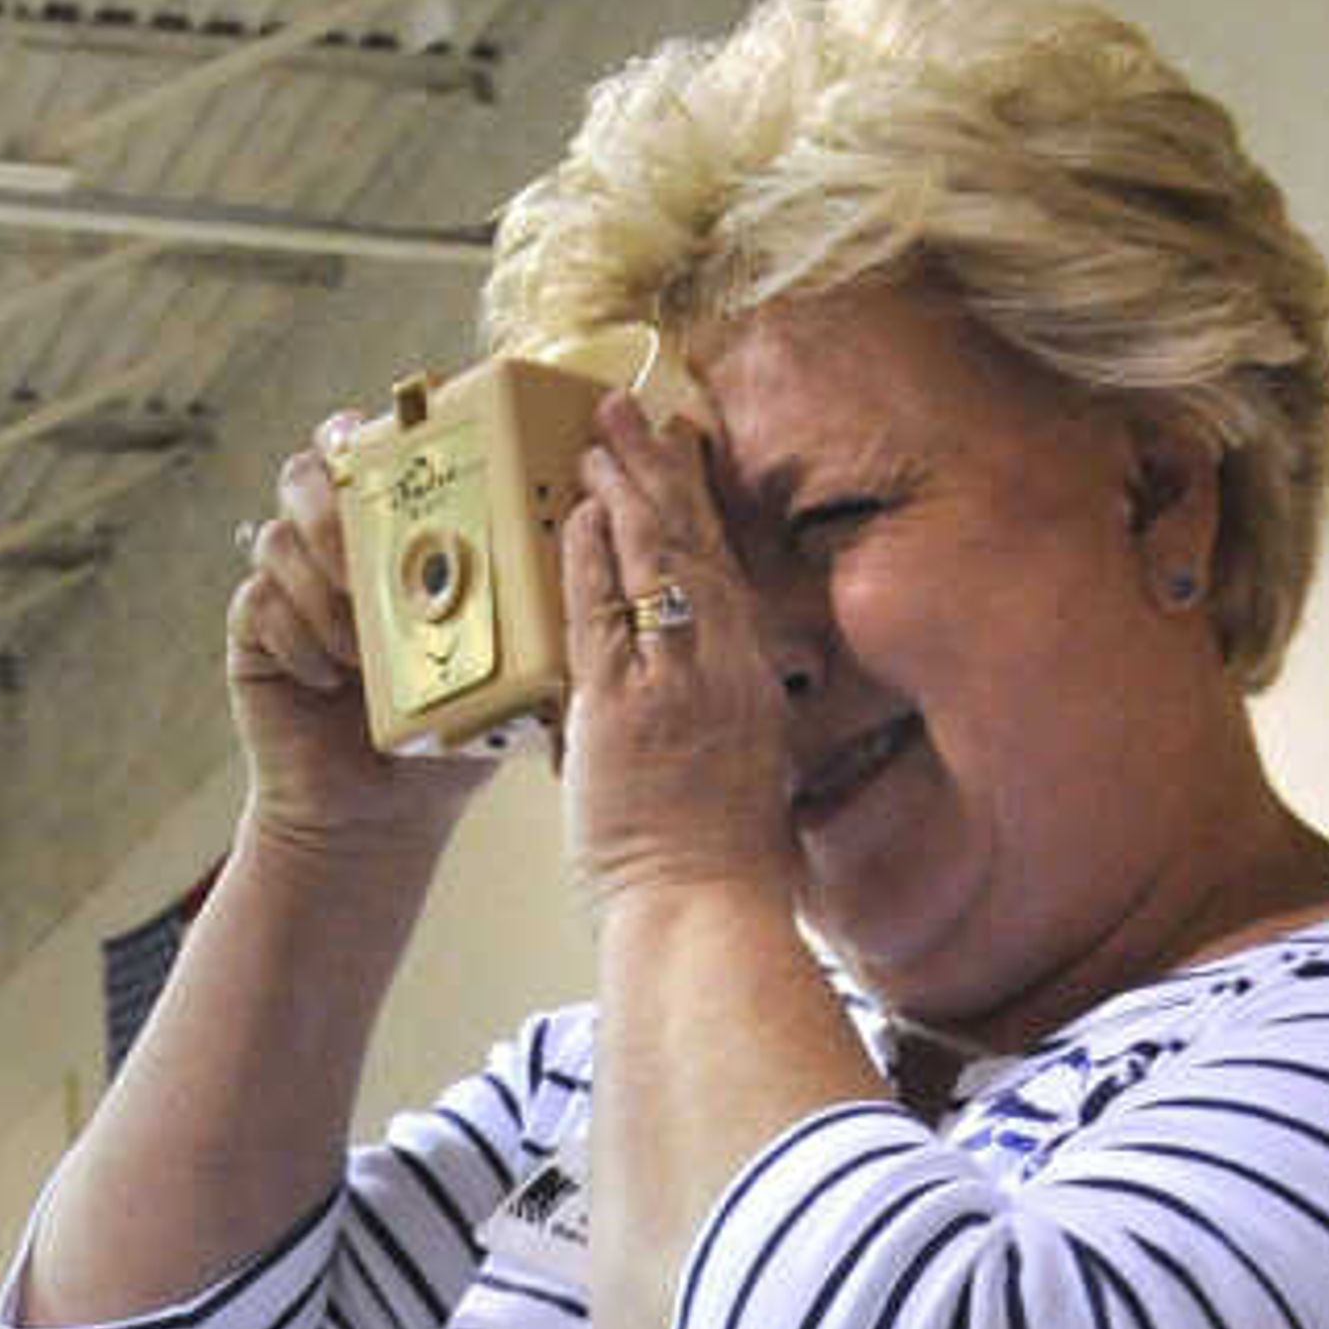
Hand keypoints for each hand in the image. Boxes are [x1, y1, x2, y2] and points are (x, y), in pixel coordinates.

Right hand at [227, 420, 501, 863]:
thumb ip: (528, 603)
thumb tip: (583, 544)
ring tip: (358, 644)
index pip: (372, 450)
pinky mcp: (255, 633)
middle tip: (368, 553)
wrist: (379, 813)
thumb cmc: (445, 731)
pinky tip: (327, 677)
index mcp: (393, 534)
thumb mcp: (501, 664)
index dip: (372, 434)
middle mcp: (334, 547)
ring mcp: (290, 586)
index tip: (391, 451)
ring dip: (318, 579)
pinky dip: (294, 635)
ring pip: (277, 533)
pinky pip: (257, 601)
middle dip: (336, 504)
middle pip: (310, 471)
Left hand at [560, 390, 793, 918]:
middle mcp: (722, 671)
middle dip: (660, 469)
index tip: (680, 454)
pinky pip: (605, 613)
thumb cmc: (721, 876)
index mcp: (749, 688)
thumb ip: (720, 732)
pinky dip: (593, 557)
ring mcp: (675, 684)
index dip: (698, 508)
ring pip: (653, 563)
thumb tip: (702, 716)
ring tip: (595, 436)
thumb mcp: (742, 785)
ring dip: (623, 490)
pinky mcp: (625, 708)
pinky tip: (579, 511)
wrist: (705, 919)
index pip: (722, 574)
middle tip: (629, 408)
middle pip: (693, 546)